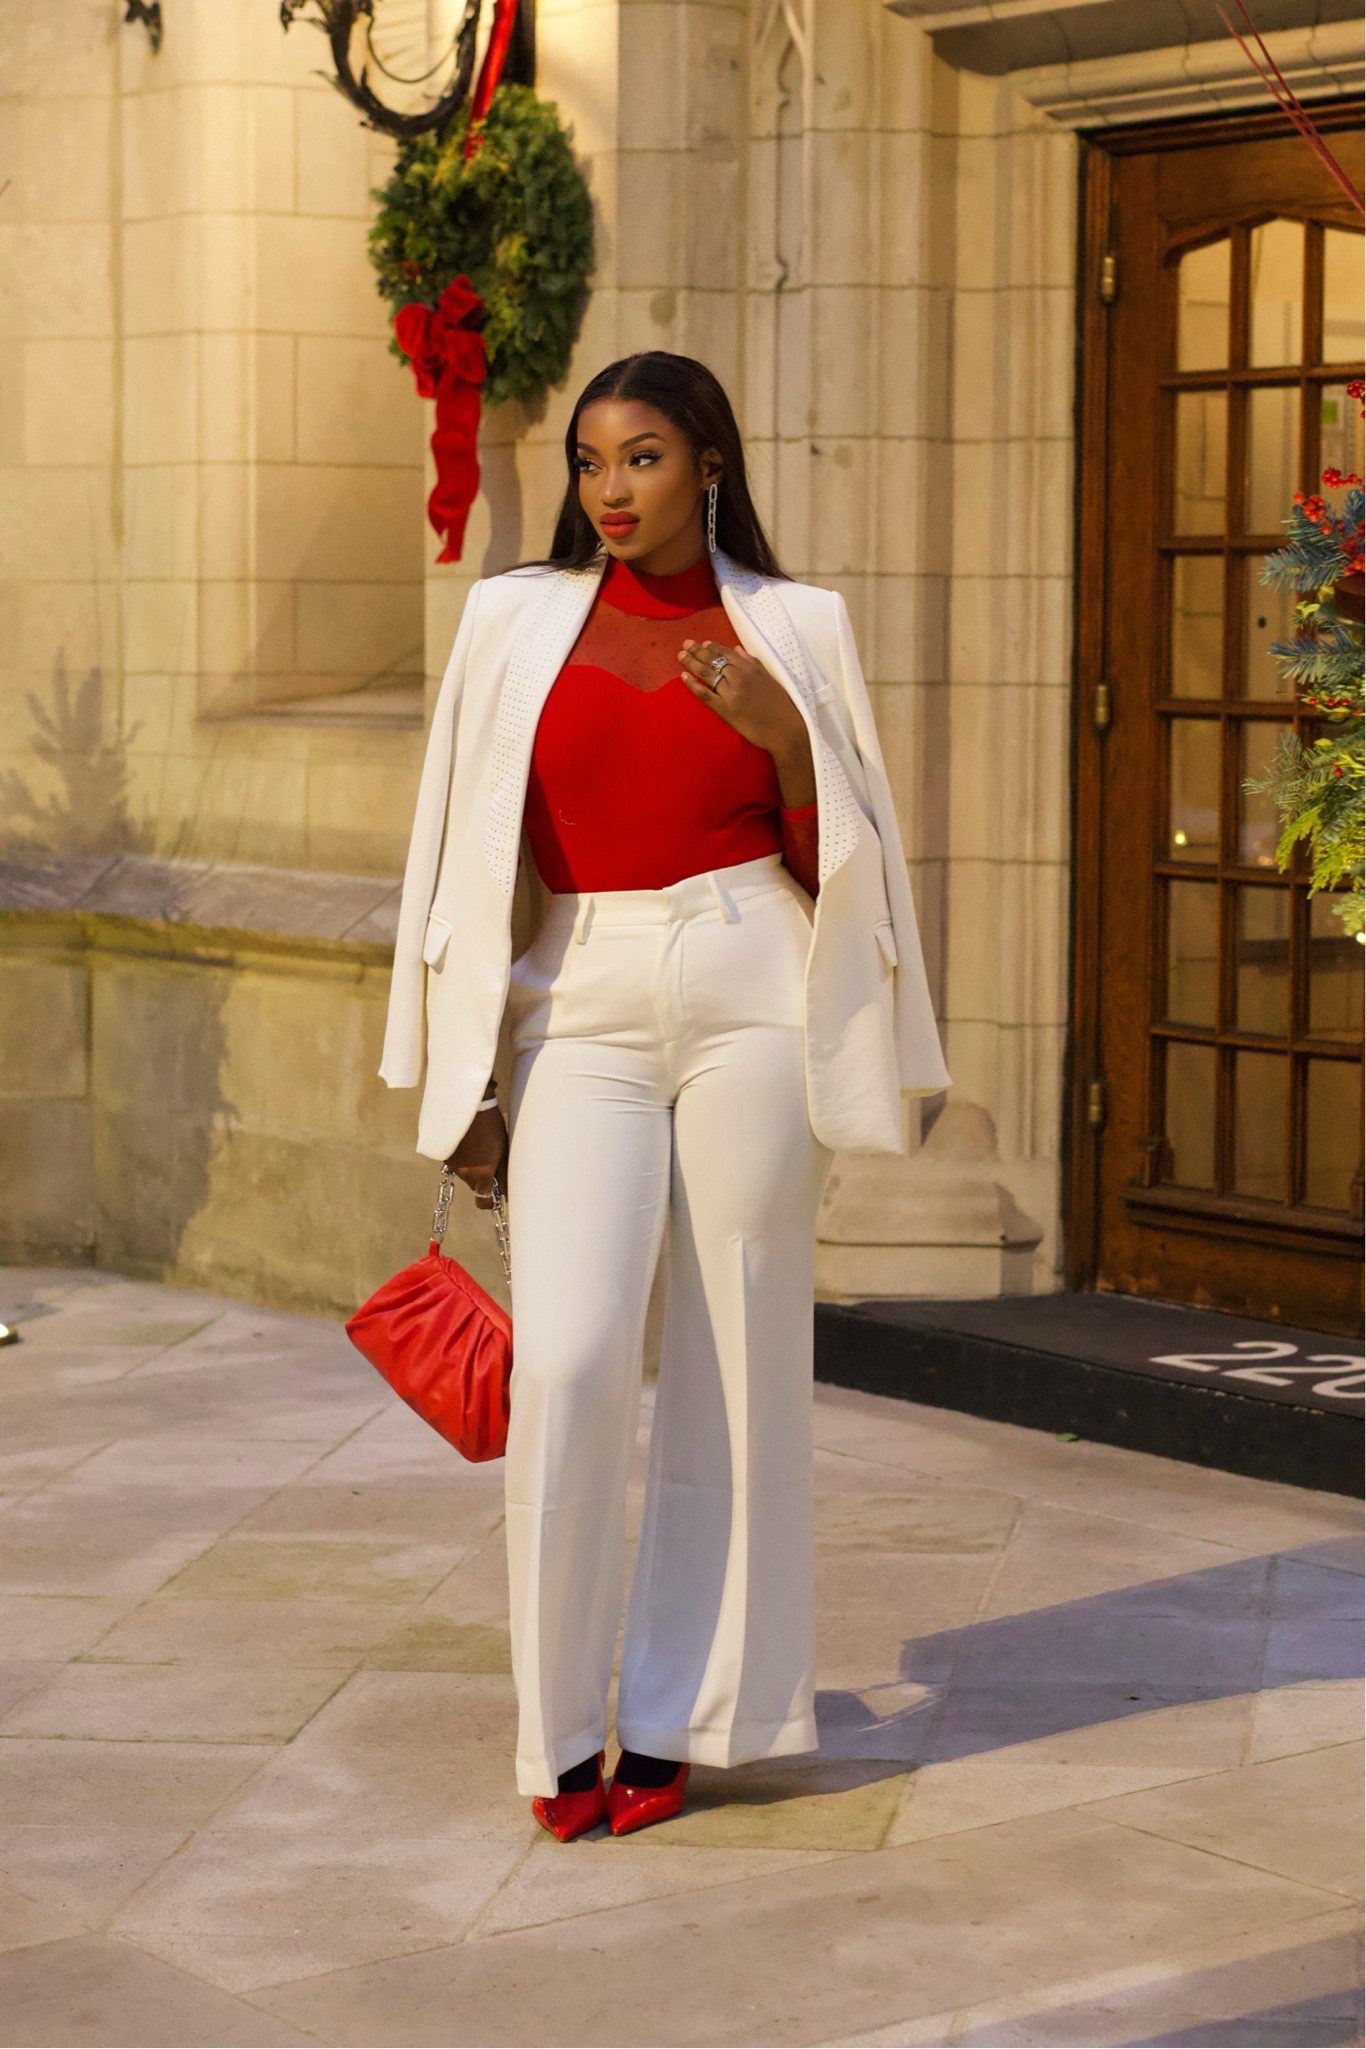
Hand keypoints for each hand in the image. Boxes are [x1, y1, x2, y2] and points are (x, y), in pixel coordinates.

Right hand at [445, 1105, 508, 1210]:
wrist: (470, 1107)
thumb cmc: (492, 1126)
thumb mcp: (503, 1150)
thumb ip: (503, 1173)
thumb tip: (504, 1191)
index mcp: (482, 1174)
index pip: (483, 1202)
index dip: (490, 1201)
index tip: (495, 1196)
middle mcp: (465, 1174)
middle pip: (475, 1186)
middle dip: (483, 1180)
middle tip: (491, 1162)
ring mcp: (453, 1165)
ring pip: (465, 1175)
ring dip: (472, 1167)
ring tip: (480, 1147)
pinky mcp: (445, 1155)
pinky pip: (456, 1164)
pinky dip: (463, 1158)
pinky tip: (469, 1143)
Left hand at [678, 639, 816, 809]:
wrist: (785, 729)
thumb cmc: (780, 705)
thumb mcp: (769, 678)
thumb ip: (752, 662)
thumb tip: (737, 648)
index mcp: (751, 668)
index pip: (727, 653)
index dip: (713, 647)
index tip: (704, 643)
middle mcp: (740, 676)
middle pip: (713, 660)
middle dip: (697, 650)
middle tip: (686, 644)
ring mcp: (731, 692)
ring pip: (706, 673)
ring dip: (691, 662)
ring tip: (681, 655)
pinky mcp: (725, 709)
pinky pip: (704, 693)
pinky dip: (692, 684)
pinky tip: (683, 677)